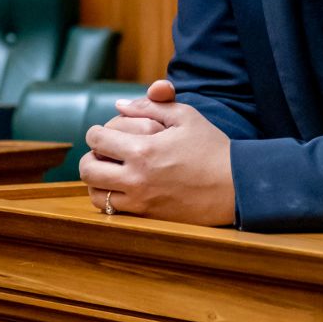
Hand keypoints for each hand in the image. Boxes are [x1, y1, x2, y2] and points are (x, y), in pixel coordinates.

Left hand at [79, 81, 235, 225]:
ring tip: (109, 171)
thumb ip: (151, 106)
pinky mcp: (147, 215)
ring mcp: (140, 200)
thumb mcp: (186, 116)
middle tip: (103, 153)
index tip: (105, 132)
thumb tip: (119, 105)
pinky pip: (111, 210)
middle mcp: (136, 178)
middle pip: (88, 169)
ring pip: (95, 193)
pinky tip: (121, 188)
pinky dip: (109, 198)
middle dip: (90, 157)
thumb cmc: (211, 147)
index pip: (97, 138)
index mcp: (143, 149)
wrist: (234, 185)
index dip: (96, 132)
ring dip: (96, 180)